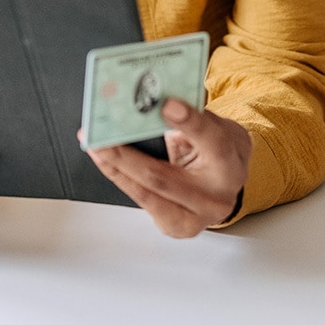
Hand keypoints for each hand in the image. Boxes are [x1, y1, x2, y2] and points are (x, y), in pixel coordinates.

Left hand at [85, 99, 251, 237]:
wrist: (226, 182)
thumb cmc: (216, 149)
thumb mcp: (214, 125)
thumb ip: (191, 114)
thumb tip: (153, 98)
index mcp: (231, 163)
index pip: (212, 141)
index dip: (190, 123)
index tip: (166, 104)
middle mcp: (216, 196)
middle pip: (163, 176)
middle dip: (126, 154)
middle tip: (101, 134)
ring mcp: (195, 217)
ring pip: (146, 192)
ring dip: (114, 167)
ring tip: (93, 146)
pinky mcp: (176, 226)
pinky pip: (142, 200)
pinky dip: (120, 178)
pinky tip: (104, 161)